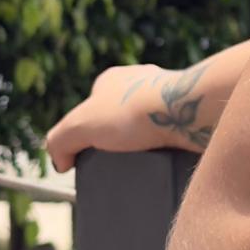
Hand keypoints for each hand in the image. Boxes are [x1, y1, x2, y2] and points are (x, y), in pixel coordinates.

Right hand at [45, 61, 215, 167]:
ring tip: (145, 168)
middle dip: (117, 145)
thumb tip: (61, 162)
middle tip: (119, 166)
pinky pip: (174, 140)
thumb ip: (59, 141)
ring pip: (149, 132)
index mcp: (113, 80)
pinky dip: (168, 153)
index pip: (91, 113)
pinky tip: (167, 164)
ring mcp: (169, 100)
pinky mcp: (190, 116)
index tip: (91, 158)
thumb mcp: (80, 126)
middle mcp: (143, 85)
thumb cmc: (134, 111)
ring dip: (145, 151)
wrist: (189, 111)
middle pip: (121, 123)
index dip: (87, 138)